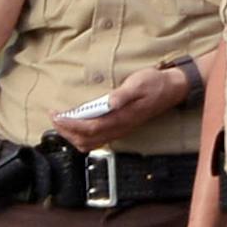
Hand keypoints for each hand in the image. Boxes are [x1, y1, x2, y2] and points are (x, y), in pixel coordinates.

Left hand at [50, 64, 187, 151]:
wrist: (172, 89)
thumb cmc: (154, 84)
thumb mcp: (139, 83)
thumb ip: (123, 95)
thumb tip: (109, 102)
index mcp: (121, 118)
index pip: (90, 128)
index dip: (70, 124)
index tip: (57, 115)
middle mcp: (119, 128)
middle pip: (86, 140)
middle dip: (66, 131)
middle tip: (54, 117)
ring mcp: (120, 130)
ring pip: (90, 143)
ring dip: (73, 136)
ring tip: (62, 122)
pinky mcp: (120, 128)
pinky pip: (97, 139)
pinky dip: (82, 136)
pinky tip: (76, 125)